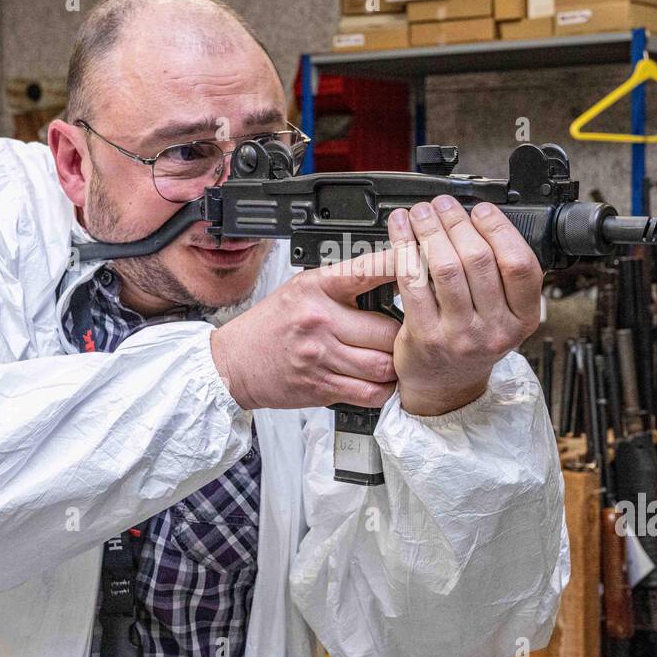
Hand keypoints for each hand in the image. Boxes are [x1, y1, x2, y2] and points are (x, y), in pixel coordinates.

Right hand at [210, 251, 402, 410]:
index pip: (367, 271)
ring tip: (401, 359)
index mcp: (316, 287)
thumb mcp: (301, 288)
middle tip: (413, 333)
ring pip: (384, 364)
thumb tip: (390, 278)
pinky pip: (369, 392)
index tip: (422, 264)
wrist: (234, 362)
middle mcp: (319, 319)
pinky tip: (385, 381)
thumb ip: (342, 285)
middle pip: (387, 329)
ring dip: (399, 365)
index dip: (401, 267)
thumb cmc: (270, 324)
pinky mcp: (321, 387)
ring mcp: (321, 356)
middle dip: (406, 334)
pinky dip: (385, 390)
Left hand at [389, 197, 542, 415]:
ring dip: (430, 230)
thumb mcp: (504, 314)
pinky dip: (404, 248)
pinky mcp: (425, 336)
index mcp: (523, 318)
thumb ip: (501, 276)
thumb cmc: (473, 342)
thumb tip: (479, 220)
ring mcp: (460, 335)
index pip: (520, 265)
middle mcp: (495, 329)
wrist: (446, 386)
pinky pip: (413, 281)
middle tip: (442, 205)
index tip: (481, 211)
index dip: (500, 230)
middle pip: (479, 259)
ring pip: (445, 267)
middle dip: (457, 222)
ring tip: (421, 213)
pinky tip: (400, 231)